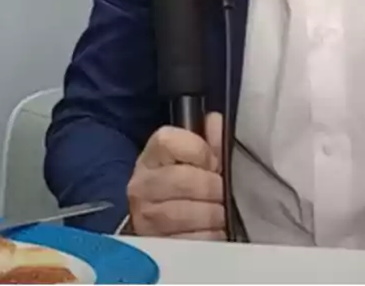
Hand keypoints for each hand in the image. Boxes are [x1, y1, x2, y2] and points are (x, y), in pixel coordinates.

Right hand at [126, 112, 224, 239]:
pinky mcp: (157, 244)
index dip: (200, 150)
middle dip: (214, 188)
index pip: (170, 141)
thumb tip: (215, 121)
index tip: (213, 162)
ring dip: (214, 215)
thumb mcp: (191, 159)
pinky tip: (212, 231)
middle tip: (222, 192)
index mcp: (151, 156)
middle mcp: (142, 184)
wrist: (158, 224)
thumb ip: (207, 139)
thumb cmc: (180, 185)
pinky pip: (193, 240)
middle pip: (185, 180)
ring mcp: (146, 216)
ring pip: (190, 213)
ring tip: (219, 213)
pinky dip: (210, 237)